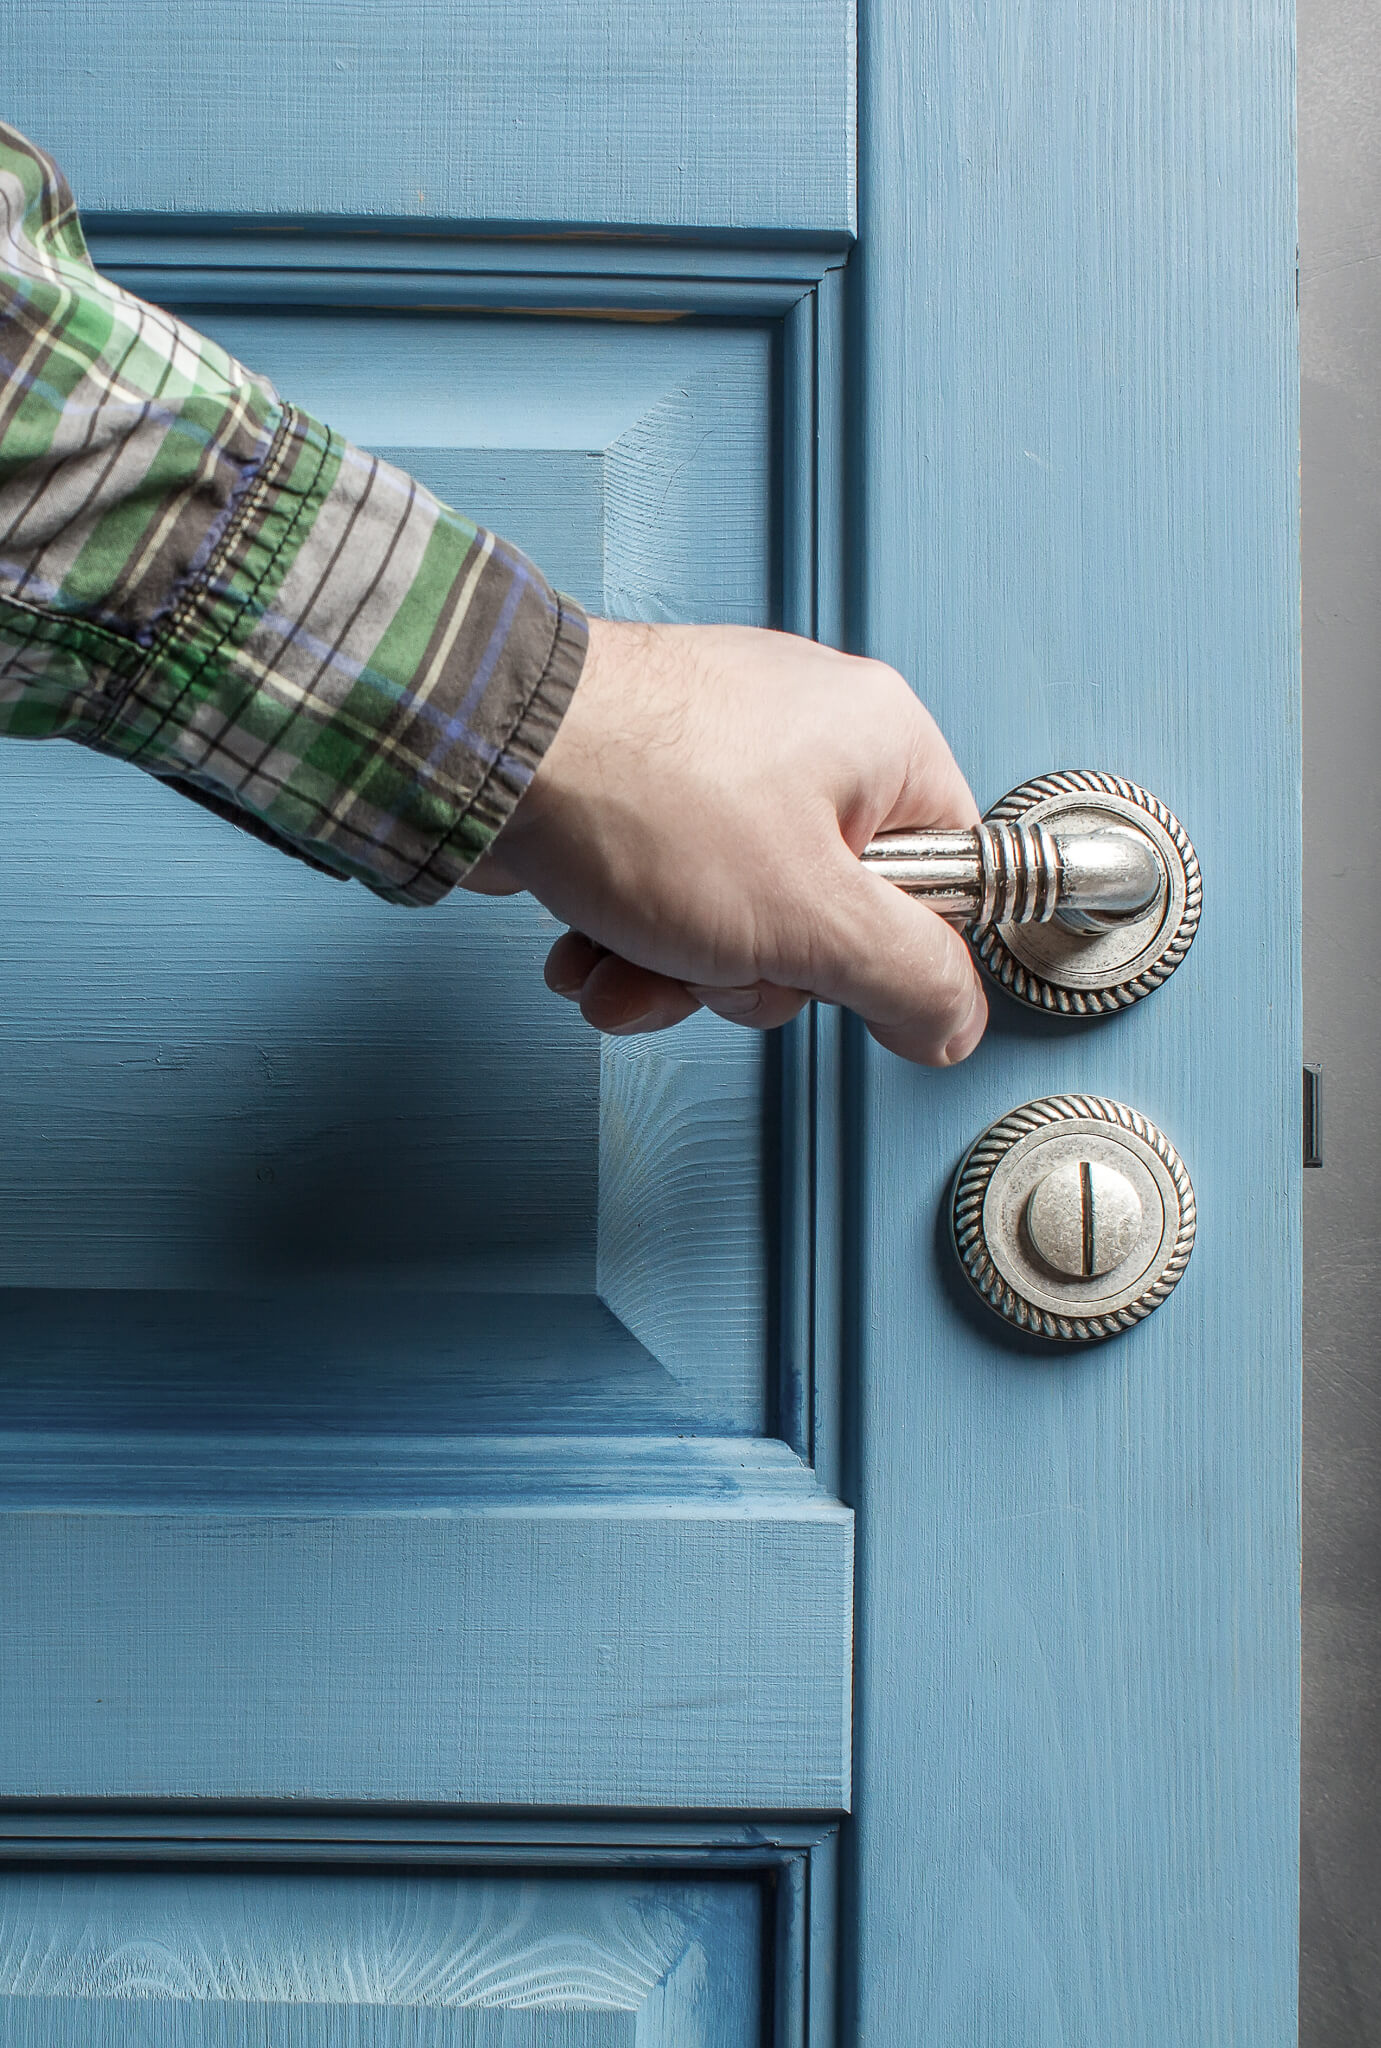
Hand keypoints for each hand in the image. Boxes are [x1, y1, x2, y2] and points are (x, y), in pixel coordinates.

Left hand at [465, 619, 987, 1065]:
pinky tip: (586, 944)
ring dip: (674, 970)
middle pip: (828, 915)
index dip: (889, 954)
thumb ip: (903, 976)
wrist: (480, 746)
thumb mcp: (808, 917)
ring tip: (621, 963)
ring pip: (737, 917)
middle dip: (750, 972)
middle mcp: (807, 738)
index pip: (946, 876)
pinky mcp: (645, 786)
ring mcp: (720, 759)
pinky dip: (626, 934)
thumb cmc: (638, 798)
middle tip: (711, 961)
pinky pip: (669, 890)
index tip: (834, 980)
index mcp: (879, 744)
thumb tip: (956, 1022)